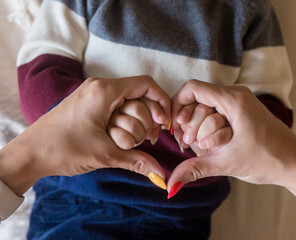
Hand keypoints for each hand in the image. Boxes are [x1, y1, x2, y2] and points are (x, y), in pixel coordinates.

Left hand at [0, 76, 170, 195]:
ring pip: (129, 107)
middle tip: (148, 141)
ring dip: (133, 127)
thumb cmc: (63, 148)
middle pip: (139, 99)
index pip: (145, 84)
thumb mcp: (105, 154)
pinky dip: (123, 126)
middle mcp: (100, 87)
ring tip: (124, 145)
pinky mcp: (90, 106)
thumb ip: (137, 160)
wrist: (30, 154)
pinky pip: (116, 111)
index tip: (166, 122)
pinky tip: (120, 142)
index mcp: (104, 91)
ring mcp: (94, 96)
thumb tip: (160, 174)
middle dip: (146, 122)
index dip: (161, 101)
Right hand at [167, 80, 295, 228]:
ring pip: (206, 108)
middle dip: (189, 123)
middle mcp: (236, 95)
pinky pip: (217, 114)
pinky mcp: (242, 112)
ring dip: (199, 128)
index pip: (192, 88)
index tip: (174, 126)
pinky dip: (209, 128)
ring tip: (202, 148)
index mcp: (234, 99)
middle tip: (188, 144)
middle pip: (197, 100)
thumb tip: (170, 185)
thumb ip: (195, 168)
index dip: (177, 105)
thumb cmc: (269, 159)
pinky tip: (209, 146)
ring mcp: (240, 103)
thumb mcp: (227, 162)